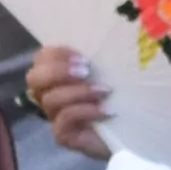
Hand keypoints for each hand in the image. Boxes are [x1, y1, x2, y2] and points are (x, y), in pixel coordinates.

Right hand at [21, 43, 114, 161]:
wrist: (136, 131)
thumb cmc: (122, 96)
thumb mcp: (110, 71)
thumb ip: (98, 57)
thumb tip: (105, 33)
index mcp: (58, 76)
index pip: (41, 58)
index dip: (57, 54)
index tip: (84, 57)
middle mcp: (51, 95)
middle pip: (34, 78)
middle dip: (58, 72)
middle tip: (86, 72)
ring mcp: (55, 117)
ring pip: (50, 100)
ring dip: (78, 92)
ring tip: (104, 91)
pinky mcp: (63, 136)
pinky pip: (62, 121)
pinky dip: (84, 111)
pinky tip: (105, 110)